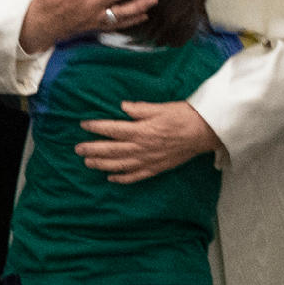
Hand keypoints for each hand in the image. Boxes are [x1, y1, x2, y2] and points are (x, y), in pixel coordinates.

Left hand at [76, 97, 217, 184]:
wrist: (206, 132)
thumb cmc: (185, 116)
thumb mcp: (161, 107)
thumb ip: (140, 109)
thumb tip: (122, 107)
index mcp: (142, 130)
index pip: (113, 129)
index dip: (96, 127)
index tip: (83, 125)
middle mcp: (142, 147)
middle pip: (112, 150)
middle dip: (92, 149)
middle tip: (78, 148)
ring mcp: (149, 160)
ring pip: (120, 165)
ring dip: (102, 164)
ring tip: (88, 162)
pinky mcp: (157, 168)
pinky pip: (136, 176)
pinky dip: (122, 178)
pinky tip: (111, 177)